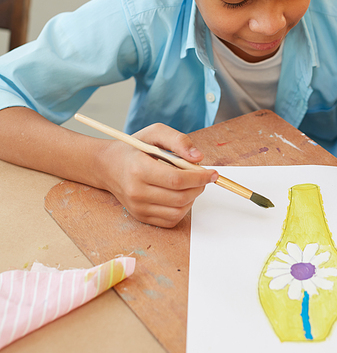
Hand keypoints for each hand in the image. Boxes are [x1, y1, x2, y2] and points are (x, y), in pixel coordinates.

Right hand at [97, 123, 217, 227]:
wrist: (108, 166)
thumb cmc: (134, 148)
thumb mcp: (155, 133)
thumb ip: (178, 140)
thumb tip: (198, 157)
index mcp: (139, 169)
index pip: (177, 180)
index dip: (200, 178)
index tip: (213, 173)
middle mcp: (136, 192)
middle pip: (180, 197)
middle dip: (199, 187)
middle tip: (203, 177)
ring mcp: (137, 207)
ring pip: (178, 211)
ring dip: (192, 198)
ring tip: (190, 184)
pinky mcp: (140, 217)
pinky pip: (170, 220)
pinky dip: (182, 209)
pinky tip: (180, 195)